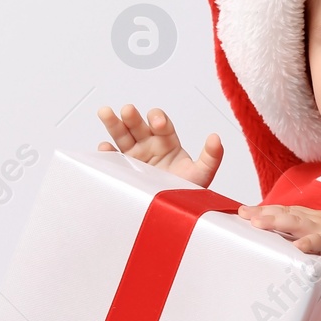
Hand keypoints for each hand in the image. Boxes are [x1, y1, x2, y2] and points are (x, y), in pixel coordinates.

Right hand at [97, 103, 222, 188]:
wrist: (173, 210)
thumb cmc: (186, 189)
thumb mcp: (201, 173)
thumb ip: (211, 156)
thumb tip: (216, 138)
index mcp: (167, 141)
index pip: (161, 124)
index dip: (159, 119)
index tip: (157, 123)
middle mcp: (149, 144)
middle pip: (138, 124)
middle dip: (133, 116)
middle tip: (128, 111)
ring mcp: (134, 155)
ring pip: (122, 135)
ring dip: (113, 123)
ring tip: (105, 112)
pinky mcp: (124, 168)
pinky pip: (113, 158)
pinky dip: (107, 152)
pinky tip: (104, 148)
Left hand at [238, 203, 320, 280]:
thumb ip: (313, 239)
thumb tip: (297, 247)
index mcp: (315, 219)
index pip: (286, 211)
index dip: (265, 210)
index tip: (245, 211)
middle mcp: (317, 221)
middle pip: (286, 214)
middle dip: (263, 212)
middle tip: (242, 213)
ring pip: (298, 223)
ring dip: (277, 222)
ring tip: (258, 223)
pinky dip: (309, 244)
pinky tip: (297, 247)